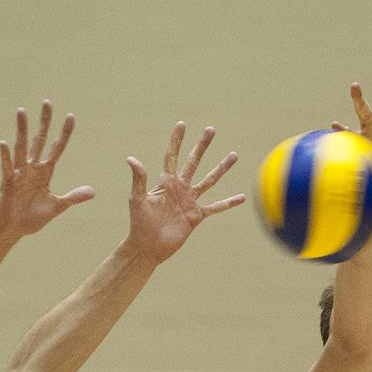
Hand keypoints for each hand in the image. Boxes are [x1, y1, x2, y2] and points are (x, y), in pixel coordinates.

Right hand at [0, 101, 95, 241]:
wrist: (13, 230)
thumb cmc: (31, 219)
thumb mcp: (57, 207)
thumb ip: (73, 197)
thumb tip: (93, 191)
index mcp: (45, 172)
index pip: (57, 148)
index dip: (64, 133)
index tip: (71, 116)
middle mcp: (32, 168)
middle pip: (39, 140)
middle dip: (44, 122)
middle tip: (47, 102)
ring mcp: (19, 173)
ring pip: (22, 147)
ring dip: (21, 129)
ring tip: (22, 111)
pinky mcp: (8, 182)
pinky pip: (7, 167)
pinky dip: (5, 156)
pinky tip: (3, 143)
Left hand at [123, 123, 244, 262]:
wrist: (148, 247)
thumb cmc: (139, 223)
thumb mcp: (137, 199)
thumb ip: (138, 179)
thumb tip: (131, 159)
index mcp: (165, 182)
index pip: (172, 156)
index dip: (176, 140)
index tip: (182, 124)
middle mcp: (180, 188)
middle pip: (194, 162)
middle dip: (202, 146)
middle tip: (211, 129)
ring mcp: (189, 201)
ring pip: (209, 181)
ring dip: (221, 168)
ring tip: (233, 155)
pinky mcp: (196, 216)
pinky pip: (215, 207)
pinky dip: (228, 203)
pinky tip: (241, 197)